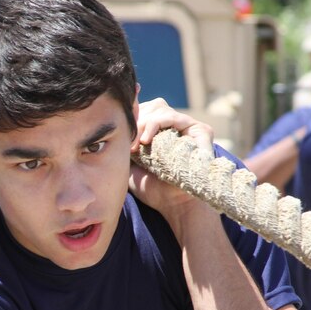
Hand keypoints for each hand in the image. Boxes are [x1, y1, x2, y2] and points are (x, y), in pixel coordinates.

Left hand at [128, 98, 214, 217]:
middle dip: (135, 121)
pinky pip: (174, 117)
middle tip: (128, 145)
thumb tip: (112, 122)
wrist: (172, 203)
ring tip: (137, 145)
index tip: (119, 134)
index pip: (142, 108)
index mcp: (157, 130)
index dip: (129, 116)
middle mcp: (173, 125)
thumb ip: (122, 142)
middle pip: (150, 106)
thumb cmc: (151, 187)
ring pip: (159, 109)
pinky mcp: (198, 130)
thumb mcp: (129, 162)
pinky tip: (145, 141)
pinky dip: (156, 125)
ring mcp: (187, 126)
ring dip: (143, 125)